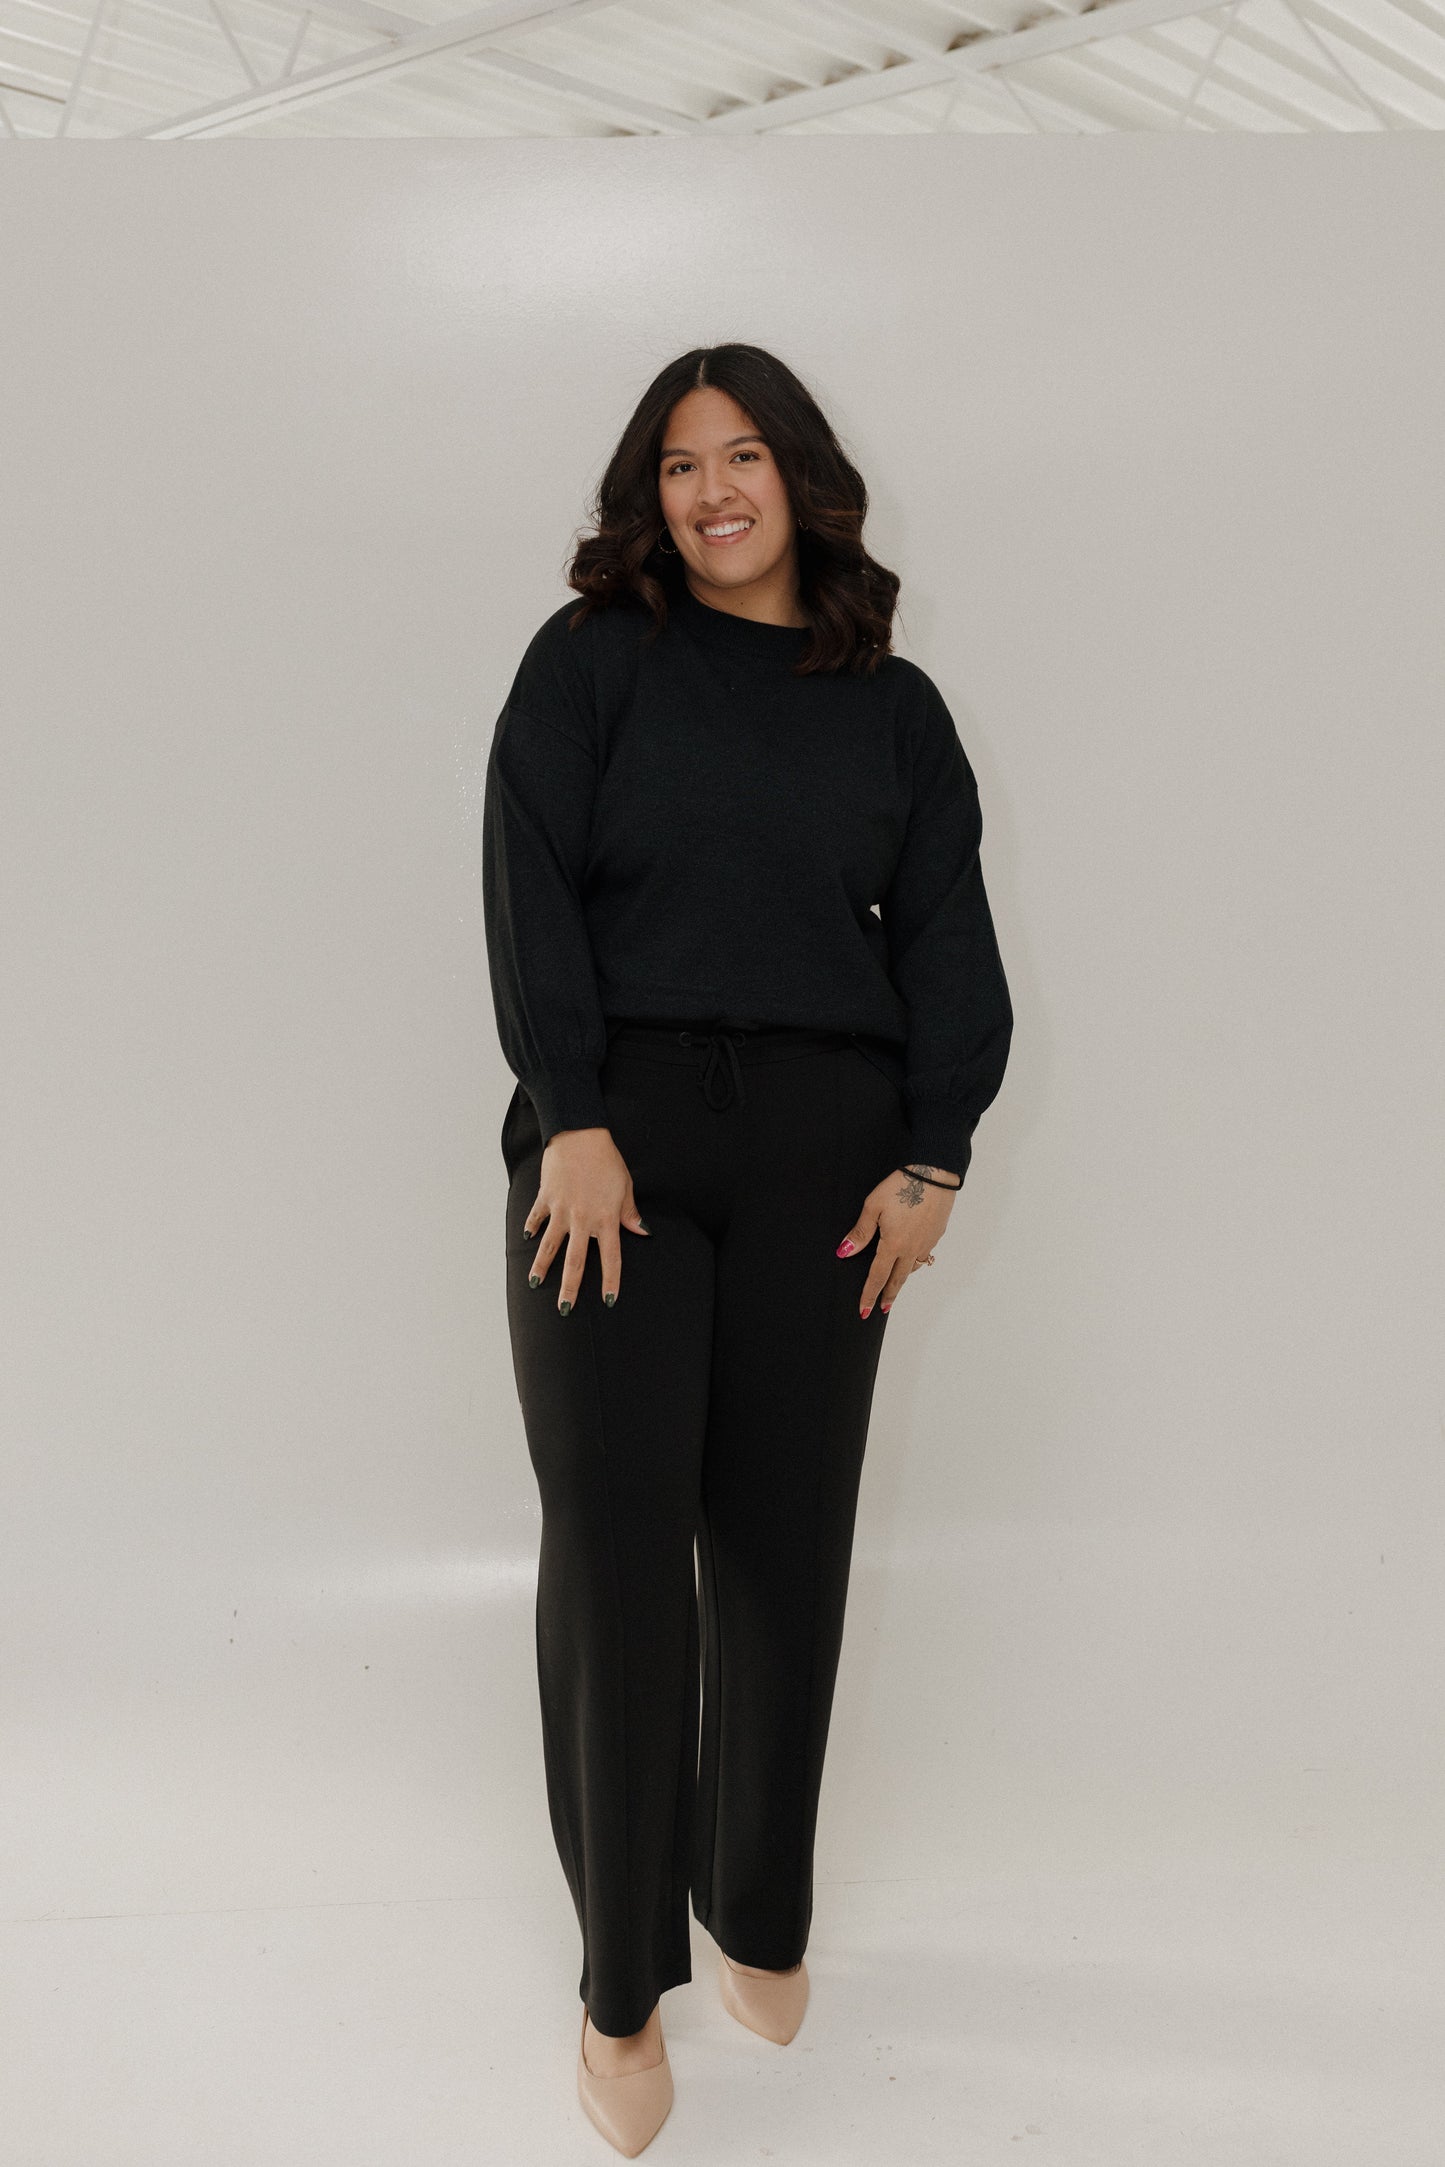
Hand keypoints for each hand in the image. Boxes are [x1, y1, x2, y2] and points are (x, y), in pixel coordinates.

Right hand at [522, 1127, 650, 1312]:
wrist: (580, 1134)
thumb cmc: (607, 1160)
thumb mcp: (625, 1186)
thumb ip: (630, 1213)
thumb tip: (642, 1231)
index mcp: (606, 1219)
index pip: (611, 1259)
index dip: (610, 1282)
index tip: (609, 1301)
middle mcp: (582, 1220)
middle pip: (575, 1262)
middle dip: (569, 1289)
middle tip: (564, 1309)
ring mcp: (561, 1211)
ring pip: (550, 1246)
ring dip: (542, 1267)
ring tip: (535, 1284)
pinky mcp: (546, 1198)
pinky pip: (537, 1218)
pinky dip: (531, 1227)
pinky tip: (526, 1238)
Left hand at [835, 1163, 959, 1319]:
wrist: (935, 1174)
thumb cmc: (901, 1186)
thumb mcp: (873, 1206)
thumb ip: (860, 1232)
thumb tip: (844, 1252)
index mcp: (893, 1244)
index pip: (877, 1277)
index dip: (869, 1295)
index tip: (864, 1311)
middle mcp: (911, 1249)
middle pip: (897, 1279)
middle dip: (888, 1296)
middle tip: (883, 1309)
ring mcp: (927, 1242)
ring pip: (913, 1268)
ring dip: (903, 1279)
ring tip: (896, 1285)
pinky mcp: (937, 1234)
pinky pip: (924, 1255)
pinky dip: (916, 1262)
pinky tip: (914, 1258)